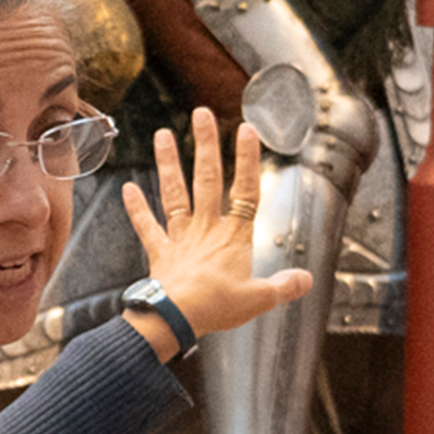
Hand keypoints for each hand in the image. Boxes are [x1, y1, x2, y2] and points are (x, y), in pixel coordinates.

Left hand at [118, 110, 311, 343]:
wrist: (175, 319)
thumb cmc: (216, 308)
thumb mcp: (259, 299)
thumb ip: (283, 286)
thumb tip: (306, 279)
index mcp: (235, 238)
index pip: (246, 190)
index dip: (248, 160)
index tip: (247, 130)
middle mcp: (206, 230)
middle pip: (207, 179)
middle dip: (206, 145)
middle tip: (201, 114)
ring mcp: (180, 238)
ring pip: (174, 193)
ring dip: (168, 164)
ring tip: (162, 135)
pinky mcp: (160, 253)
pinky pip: (147, 227)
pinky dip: (136, 209)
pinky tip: (127, 189)